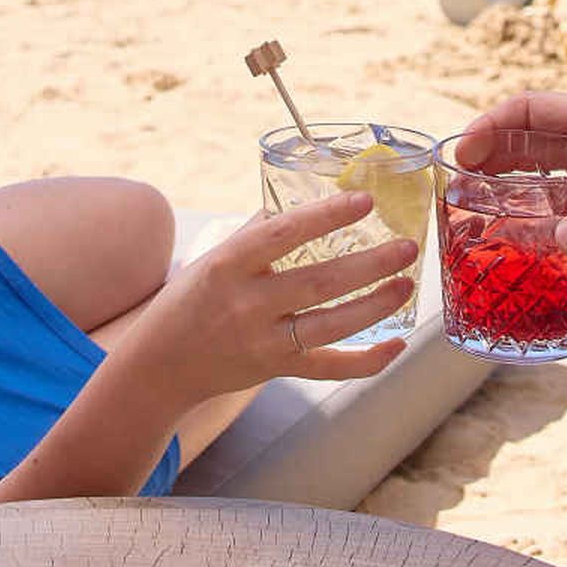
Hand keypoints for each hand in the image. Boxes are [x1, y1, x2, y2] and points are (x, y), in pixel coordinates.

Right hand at [127, 193, 414, 398]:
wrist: (159, 365)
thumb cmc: (191, 300)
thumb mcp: (215, 258)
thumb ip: (260, 232)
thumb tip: (311, 195)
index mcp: (228, 265)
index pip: (282, 234)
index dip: (325, 216)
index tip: (364, 200)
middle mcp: (246, 305)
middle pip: (318, 283)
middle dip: (369, 265)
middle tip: (408, 246)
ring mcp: (262, 342)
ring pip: (330, 326)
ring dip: (375, 306)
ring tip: (407, 284)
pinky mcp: (276, 370)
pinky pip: (329, 368)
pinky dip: (366, 361)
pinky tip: (398, 344)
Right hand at [448, 92, 566, 283]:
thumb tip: (563, 243)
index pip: (530, 114)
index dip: (490, 128)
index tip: (460, 153)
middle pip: (524, 165)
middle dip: (488, 180)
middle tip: (454, 207)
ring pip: (543, 216)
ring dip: (512, 230)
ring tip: (475, 251)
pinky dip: (549, 275)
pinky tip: (523, 290)